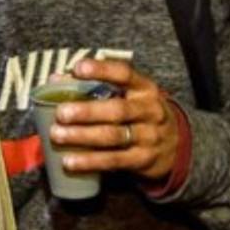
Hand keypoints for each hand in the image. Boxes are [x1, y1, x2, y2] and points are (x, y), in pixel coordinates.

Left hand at [47, 58, 178, 180]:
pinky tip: (70, 161)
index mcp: (145, 89)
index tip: (77, 68)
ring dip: (82, 136)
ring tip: (57, 135)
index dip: (101, 70)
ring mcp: (149, 137)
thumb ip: (95, 86)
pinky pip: (114, 161)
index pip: (125, 74)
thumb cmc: (139, 113)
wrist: (174, 144)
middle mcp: (150, 111)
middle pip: (117, 110)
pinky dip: (90, 161)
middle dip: (87, 111)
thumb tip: (55, 80)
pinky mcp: (143, 160)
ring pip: (113, 136)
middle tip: (61, 113)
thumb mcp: (128, 95)